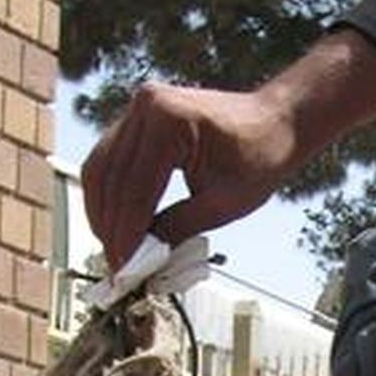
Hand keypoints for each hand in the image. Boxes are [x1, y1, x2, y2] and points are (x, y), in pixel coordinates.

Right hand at [82, 83, 295, 269]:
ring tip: (114, 247)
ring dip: (103, 210)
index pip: (135, 190)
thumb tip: (140, 260)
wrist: (275, 122)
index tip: (123, 269)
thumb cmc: (260, 158)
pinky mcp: (138, 115)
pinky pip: (110, 157)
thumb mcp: (222, 204)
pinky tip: (116, 221)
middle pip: (109, 177)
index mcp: (169, 122)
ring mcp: (139, 106)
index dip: (125, 235)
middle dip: (110, 227)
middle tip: (116, 265)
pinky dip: (110, 192)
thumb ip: (177, 229)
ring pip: (100, 167)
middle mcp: (146, 106)